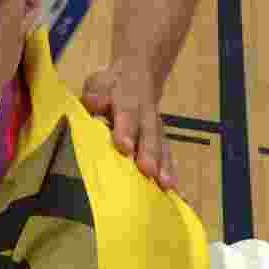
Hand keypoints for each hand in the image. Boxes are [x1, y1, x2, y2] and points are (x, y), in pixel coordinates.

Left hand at [81, 63, 176, 190]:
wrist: (137, 78)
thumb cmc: (111, 87)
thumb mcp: (99, 82)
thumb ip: (96, 93)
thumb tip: (95, 103)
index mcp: (127, 99)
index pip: (127, 113)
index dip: (126, 129)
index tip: (124, 147)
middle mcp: (145, 115)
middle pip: (149, 133)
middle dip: (148, 152)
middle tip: (147, 170)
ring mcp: (156, 128)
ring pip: (161, 145)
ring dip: (163, 165)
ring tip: (165, 184)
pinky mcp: (161, 140)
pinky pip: (167, 156)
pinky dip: (170, 172)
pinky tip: (173, 191)